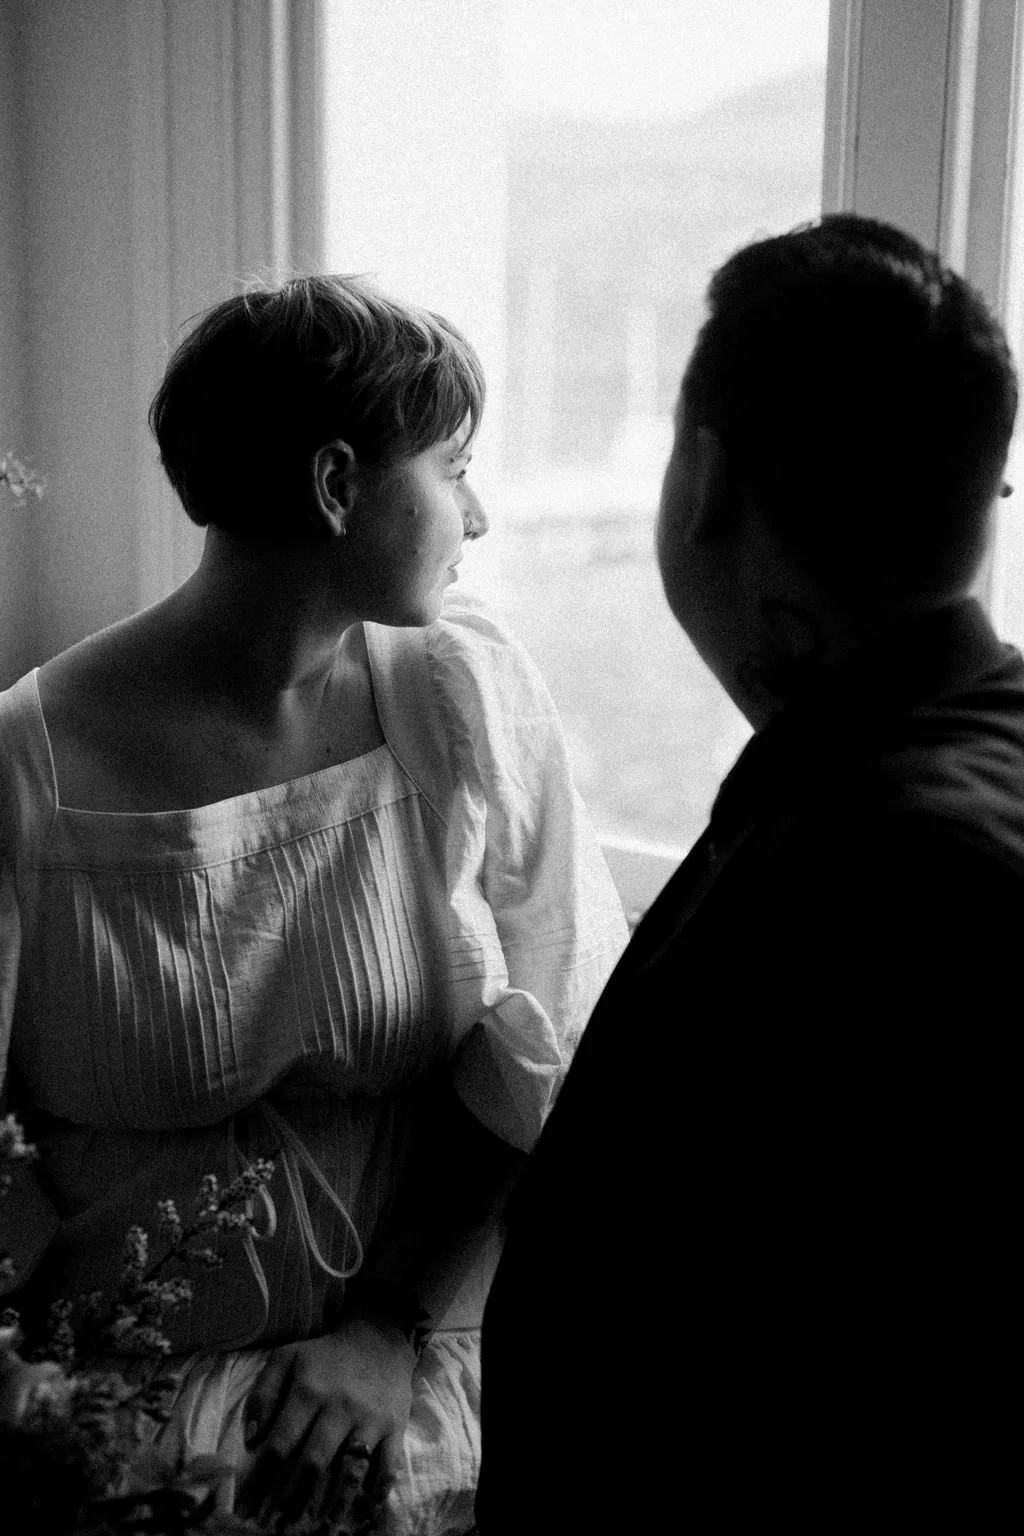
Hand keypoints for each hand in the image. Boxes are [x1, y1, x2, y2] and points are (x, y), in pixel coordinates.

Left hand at [237, 1314, 415, 1527]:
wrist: (379, 1338)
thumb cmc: (326, 1356)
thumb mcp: (287, 1357)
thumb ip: (263, 1393)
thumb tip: (250, 1438)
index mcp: (308, 1390)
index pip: (279, 1445)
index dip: (260, 1481)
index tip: (245, 1509)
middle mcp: (338, 1407)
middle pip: (312, 1464)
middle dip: (290, 1500)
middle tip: (275, 1526)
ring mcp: (369, 1419)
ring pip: (349, 1470)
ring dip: (331, 1505)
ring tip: (316, 1528)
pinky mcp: (394, 1426)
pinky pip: (387, 1466)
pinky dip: (377, 1493)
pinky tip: (363, 1512)